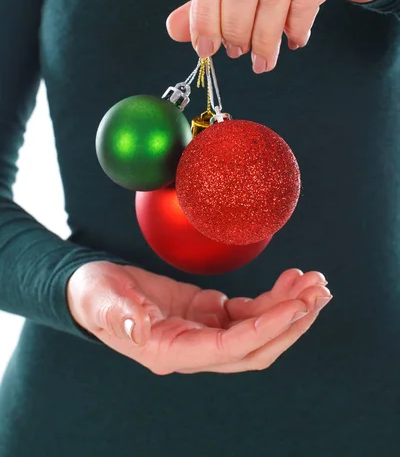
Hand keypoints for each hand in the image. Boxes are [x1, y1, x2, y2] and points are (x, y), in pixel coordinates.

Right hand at [67, 261, 331, 373]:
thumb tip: (140, 327)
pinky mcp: (209, 314)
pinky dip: (273, 297)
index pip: (228, 349)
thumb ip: (120, 314)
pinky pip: (250, 312)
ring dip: (290, 308)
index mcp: (169, 351)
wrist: (95, 289)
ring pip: (259, 331)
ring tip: (316, 282)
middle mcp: (194, 349)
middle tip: (320, 291)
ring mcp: (204, 333)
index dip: (264, 329)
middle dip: (291, 322)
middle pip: (255, 347)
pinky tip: (291, 280)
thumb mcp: (101, 299)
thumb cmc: (94, 295)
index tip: (295, 306)